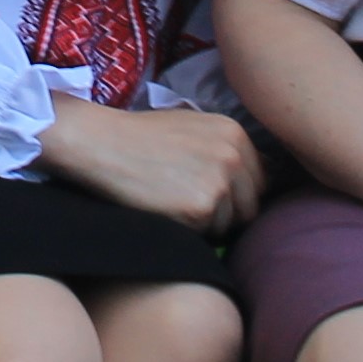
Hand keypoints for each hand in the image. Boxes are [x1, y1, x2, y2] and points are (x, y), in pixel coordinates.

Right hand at [38, 98, 264, 234]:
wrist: (103, 143)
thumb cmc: (142, 136)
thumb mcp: (192, 127)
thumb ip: (224, 148)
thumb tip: (255, 178)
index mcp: (235, 133)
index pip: (258, 181)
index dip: (235, 194)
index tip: (208, 193)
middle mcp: (235, 156)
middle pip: (250, 207)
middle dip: (226, 213)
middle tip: (188, 204)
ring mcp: (220, 182)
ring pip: (229, 225)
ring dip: (206, 223)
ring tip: (172, 201)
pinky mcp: (202, 207)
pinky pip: (207, 234)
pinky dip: (189, 229)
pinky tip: (165, 208)